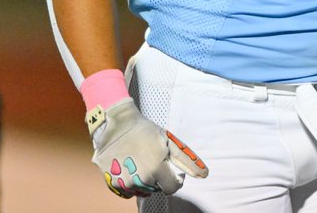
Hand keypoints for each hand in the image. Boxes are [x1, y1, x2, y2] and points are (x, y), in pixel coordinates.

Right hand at [87, 98, 207, 197]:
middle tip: (152, 159)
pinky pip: (127, 191)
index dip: (173, 179)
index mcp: (157, 169)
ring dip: (144, 180)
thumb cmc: (145, 131)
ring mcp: (125, 182)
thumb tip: (204, 174)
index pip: (172, 188)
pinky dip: (129, 183)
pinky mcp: (112, 183)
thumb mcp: (169, 141)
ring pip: (142, 190)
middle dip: (158, 177)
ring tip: (139, 161)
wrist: (116, 125)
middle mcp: (141, 179)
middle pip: (156, 189)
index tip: (168, 168)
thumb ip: (187, 160)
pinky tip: (128, 167)